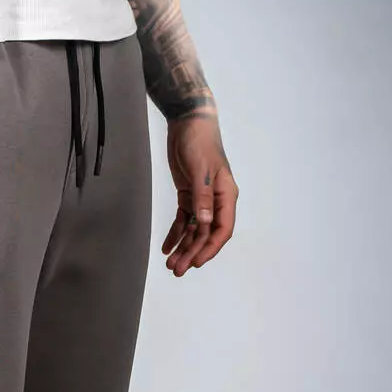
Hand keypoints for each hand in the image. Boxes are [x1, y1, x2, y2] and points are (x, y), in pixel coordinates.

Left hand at [161, 115, 238, 275]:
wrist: (189, 122)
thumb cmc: (199, 141)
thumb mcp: (200, 170)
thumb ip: (202, 197)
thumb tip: (205, 223)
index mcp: (225, 195)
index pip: (222, 229)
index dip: (210, 248)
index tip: (197, 262)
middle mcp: (216, 200)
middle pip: (206, 234)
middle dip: (192, 253)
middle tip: (177, 269)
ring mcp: (202, 199)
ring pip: (194, 230)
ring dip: (183, 247)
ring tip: (170, 264)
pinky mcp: (189, 195)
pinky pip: (184, 220)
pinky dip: (176, 234)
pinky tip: (166, 247)